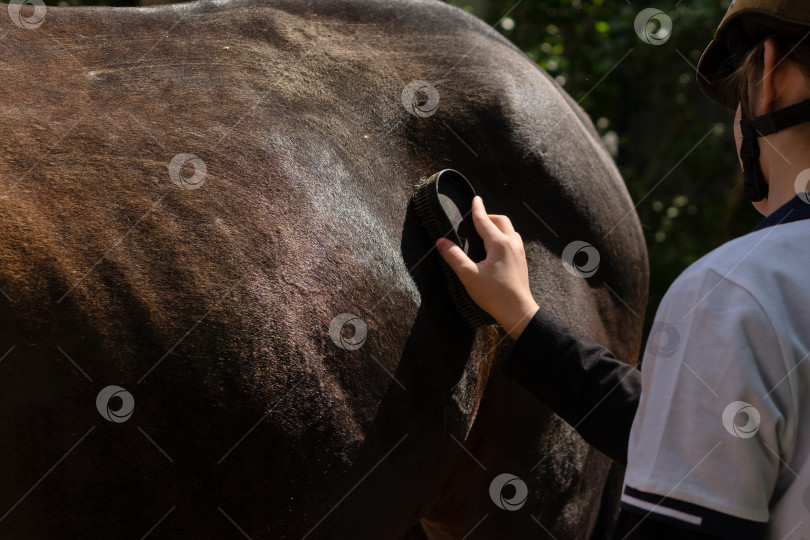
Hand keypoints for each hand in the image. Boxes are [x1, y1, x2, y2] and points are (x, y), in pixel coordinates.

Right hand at [436, 196, 538, 339]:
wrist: (517, 311)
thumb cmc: (493, 294)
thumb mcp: (468, 275)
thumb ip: (454, 256)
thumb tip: (441, 242)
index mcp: (498, 243)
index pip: (484, 220)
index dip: (477, 209)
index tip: (475, 199)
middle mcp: (511, 244)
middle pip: (501, 221)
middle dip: (488, 216)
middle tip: (476, 219)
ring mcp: (519, 252)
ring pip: (509, 230)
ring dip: (497, 226)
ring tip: (485, 233)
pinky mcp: (521, 261)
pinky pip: (514, 240)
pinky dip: (504, 237)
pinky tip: (496, 248)